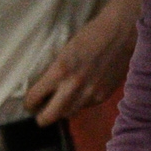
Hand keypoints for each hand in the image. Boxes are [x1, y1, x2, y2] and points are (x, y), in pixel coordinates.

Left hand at [24, 0, 135, 125]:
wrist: (121, 33)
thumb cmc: (91, 34)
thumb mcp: (65, 51)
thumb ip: (56, 72)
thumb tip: (46, 88)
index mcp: (59, 71)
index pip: (35, 97)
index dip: (29, 103)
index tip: (30, 103)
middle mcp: (73, 87)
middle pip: (50, 116)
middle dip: (42, 117)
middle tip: (40, 113)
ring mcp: (90, 94)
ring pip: (68, 114)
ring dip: (62, 111)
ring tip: (59, 105)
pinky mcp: (103, 96)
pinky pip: (85, 107)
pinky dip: (80, 104)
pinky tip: (80, 94)